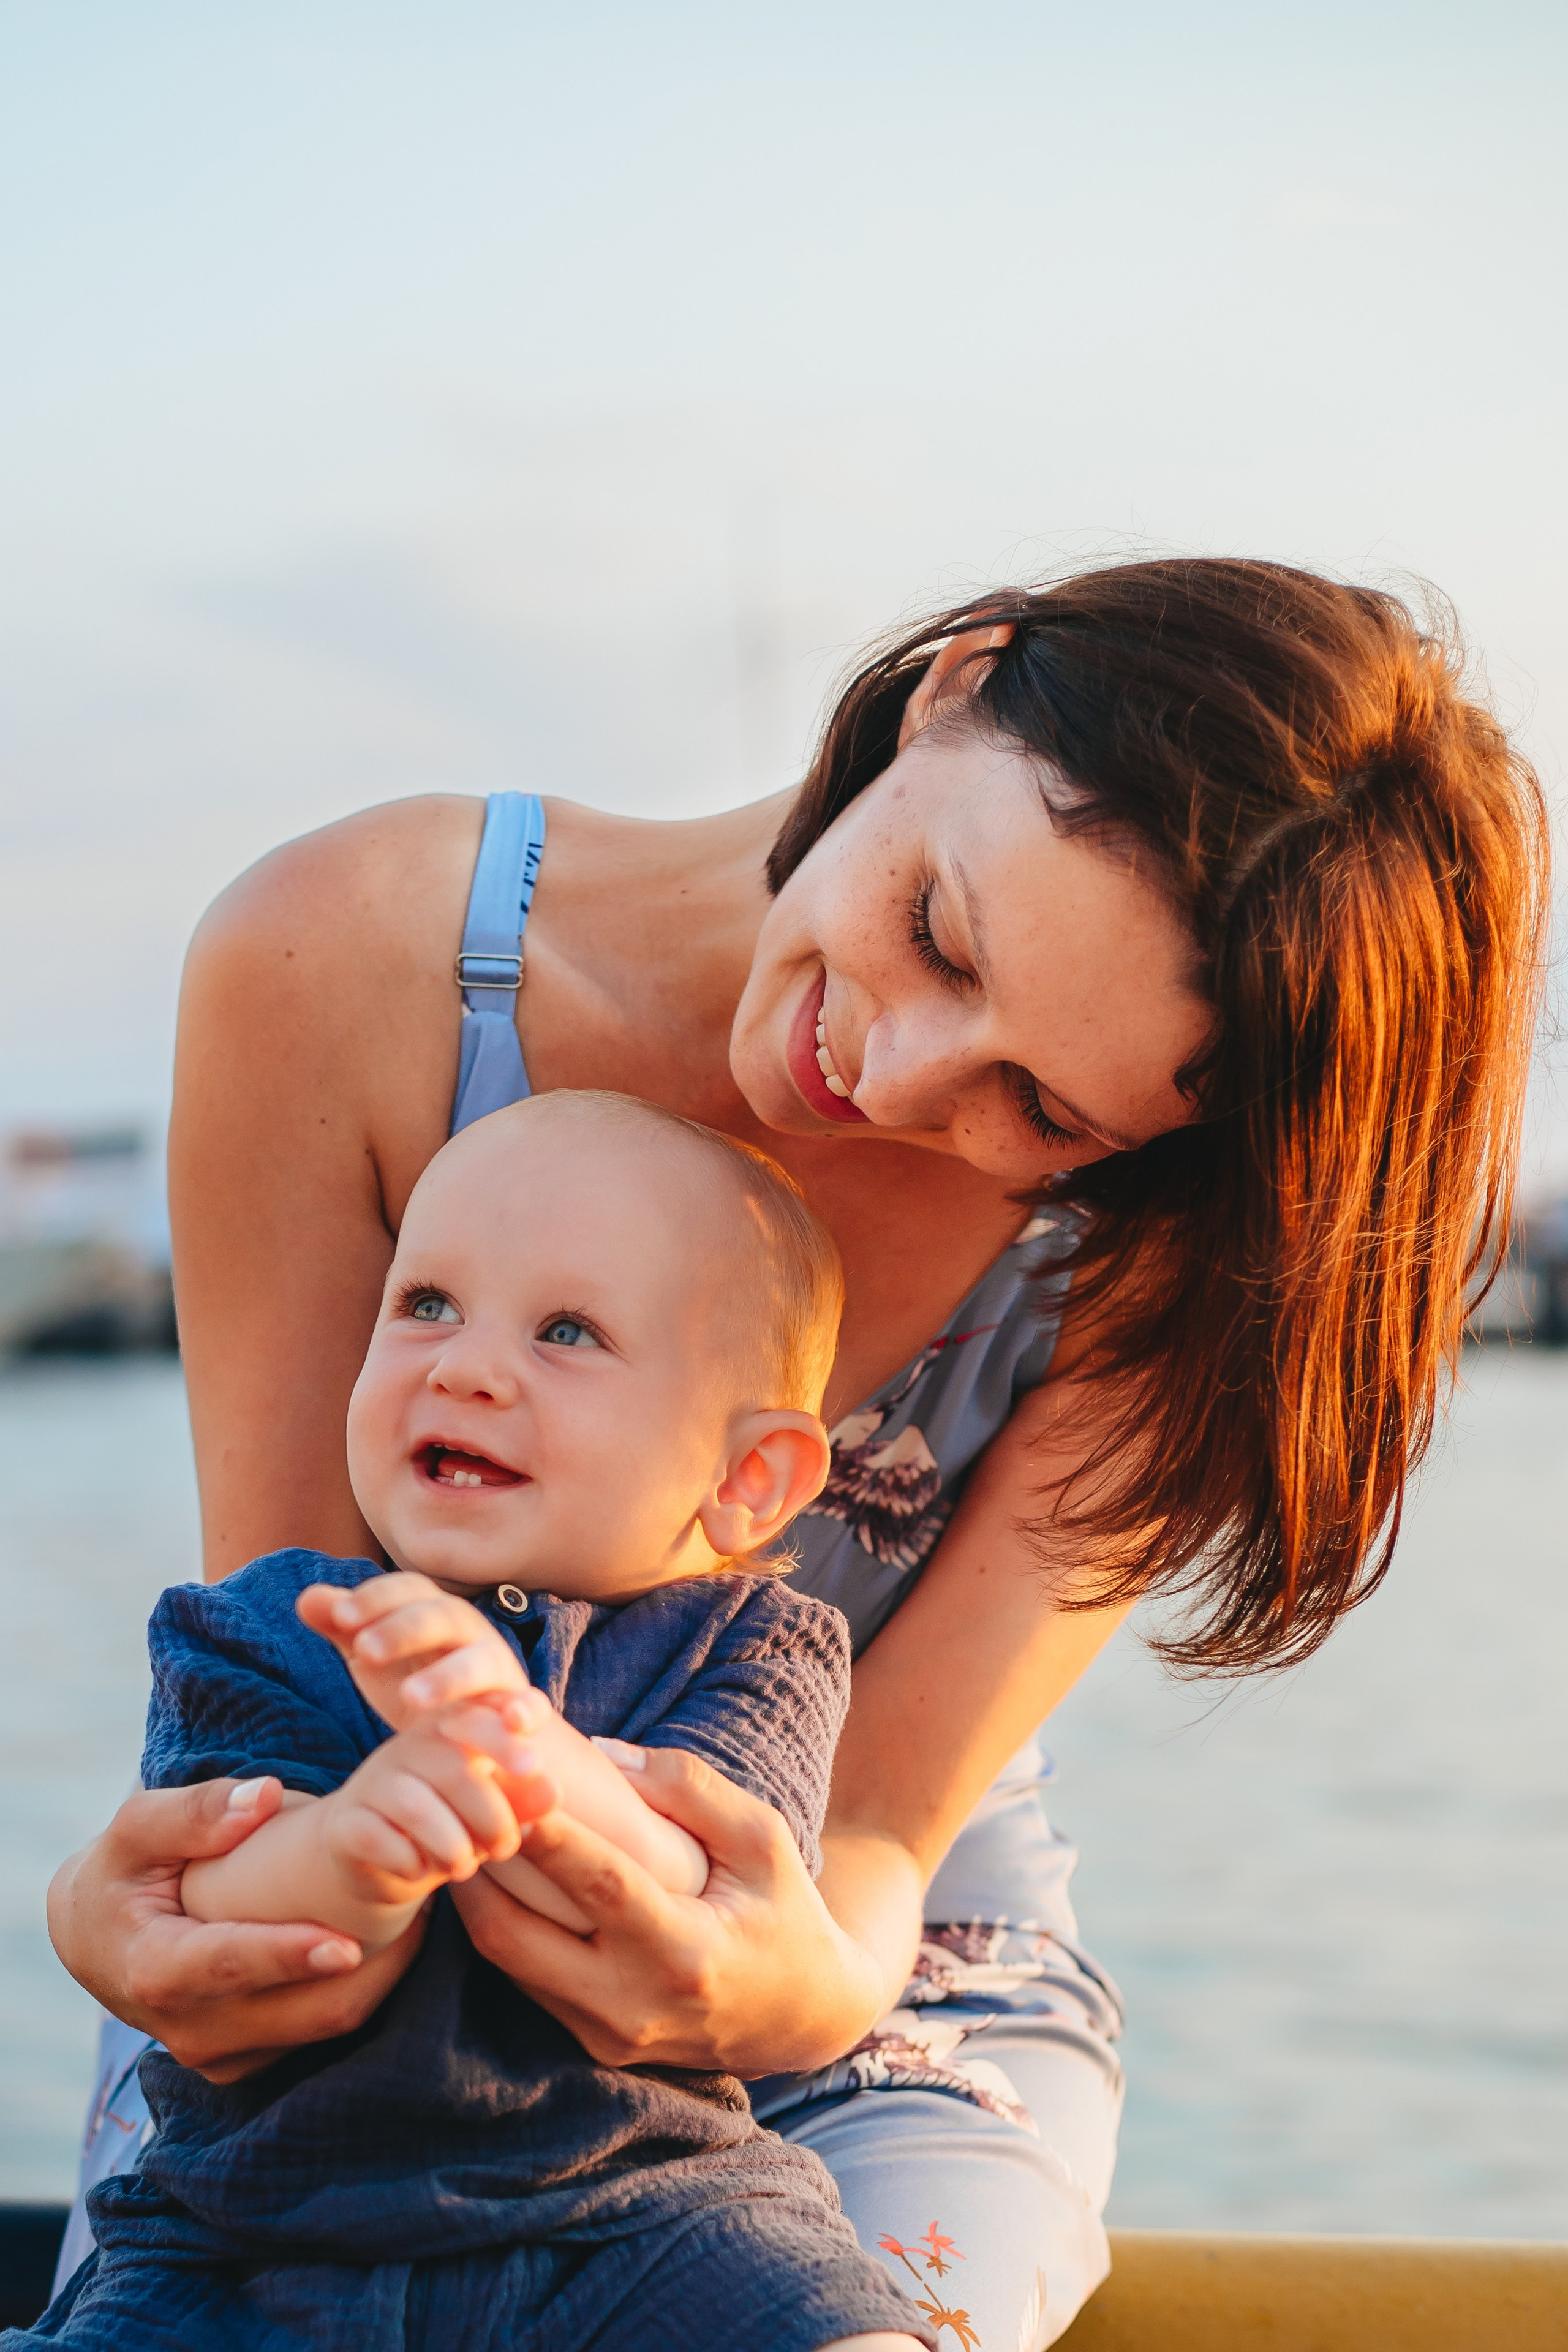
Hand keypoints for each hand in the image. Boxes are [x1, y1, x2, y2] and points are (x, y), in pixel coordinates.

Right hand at [47, 1779, 428, 2083]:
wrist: (95, 1935)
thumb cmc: (124, 1870)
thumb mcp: (137, 1827)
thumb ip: (194, 1812)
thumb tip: (262, 1797)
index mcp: (157, 1970)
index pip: (231, 1966)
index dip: (289, 1956)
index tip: (348, 1943)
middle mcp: (189, 2028)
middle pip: (300, 2013)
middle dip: (371, 1966)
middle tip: (424, 1905)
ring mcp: (219, 2055)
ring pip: (321, 2030)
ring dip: (376, 1980)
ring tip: (419, 1916)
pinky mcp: (244, 2061)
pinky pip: (316, 2036)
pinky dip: (357, 1993)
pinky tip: (388, 1944)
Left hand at [298, 1573, 538, 1731]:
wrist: (473, 1733)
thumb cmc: (416, 1681)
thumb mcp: (375, 1655)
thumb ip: (344, 1626)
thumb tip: (307, 1599)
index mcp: (431, 1612)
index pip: (408, 1590)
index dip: (377, 1598)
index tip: (341, 1617)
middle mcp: (468, 1634)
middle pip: (444, 1616)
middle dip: (406, 1629)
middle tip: (366, 1651)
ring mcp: (496, 1671)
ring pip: (481, 1661)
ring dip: (450, 1676)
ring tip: (412, 1698)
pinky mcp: (517, 1711)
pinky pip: (528, 1709)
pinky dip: (524, 1712)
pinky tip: (511, 1722)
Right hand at [322, 1719, 526, 1912]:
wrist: (379, 1859)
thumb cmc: (452, 1824)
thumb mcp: (493, 1812)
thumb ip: (523, 1800)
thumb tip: (554, 1792)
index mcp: (452, 1727)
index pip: (482, 1719)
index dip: (507, 1738)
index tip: (533, 1766)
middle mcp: (410, 1744)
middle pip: (457, 1769)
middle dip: (491, 1817)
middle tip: (504, 1849)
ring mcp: (373, 1780)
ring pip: (417, 1807)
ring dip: (452, 1846)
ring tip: (464, 1866)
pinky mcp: (345, 1822)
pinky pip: (379, 1839)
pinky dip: (409, 1863)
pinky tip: (420, 1871)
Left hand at [451, 1749, 896, 2074]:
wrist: (804, 2019)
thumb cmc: (786, 1913)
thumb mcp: (762, 1839)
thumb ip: (689, 1789)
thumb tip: (604, 1754)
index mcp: (686, 1952)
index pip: (597, 1883)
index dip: (544, 1832)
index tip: (501, 1778)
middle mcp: (635, 2004)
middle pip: (518, 1937)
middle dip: (476, 1866)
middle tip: (451, 1802)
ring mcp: (607, 2034)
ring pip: (509, 1962)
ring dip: (477, 1896)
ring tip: (458, 1828)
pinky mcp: (593, 2045)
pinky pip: (527, 1981)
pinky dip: (503, 1926)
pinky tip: (492, 1876)